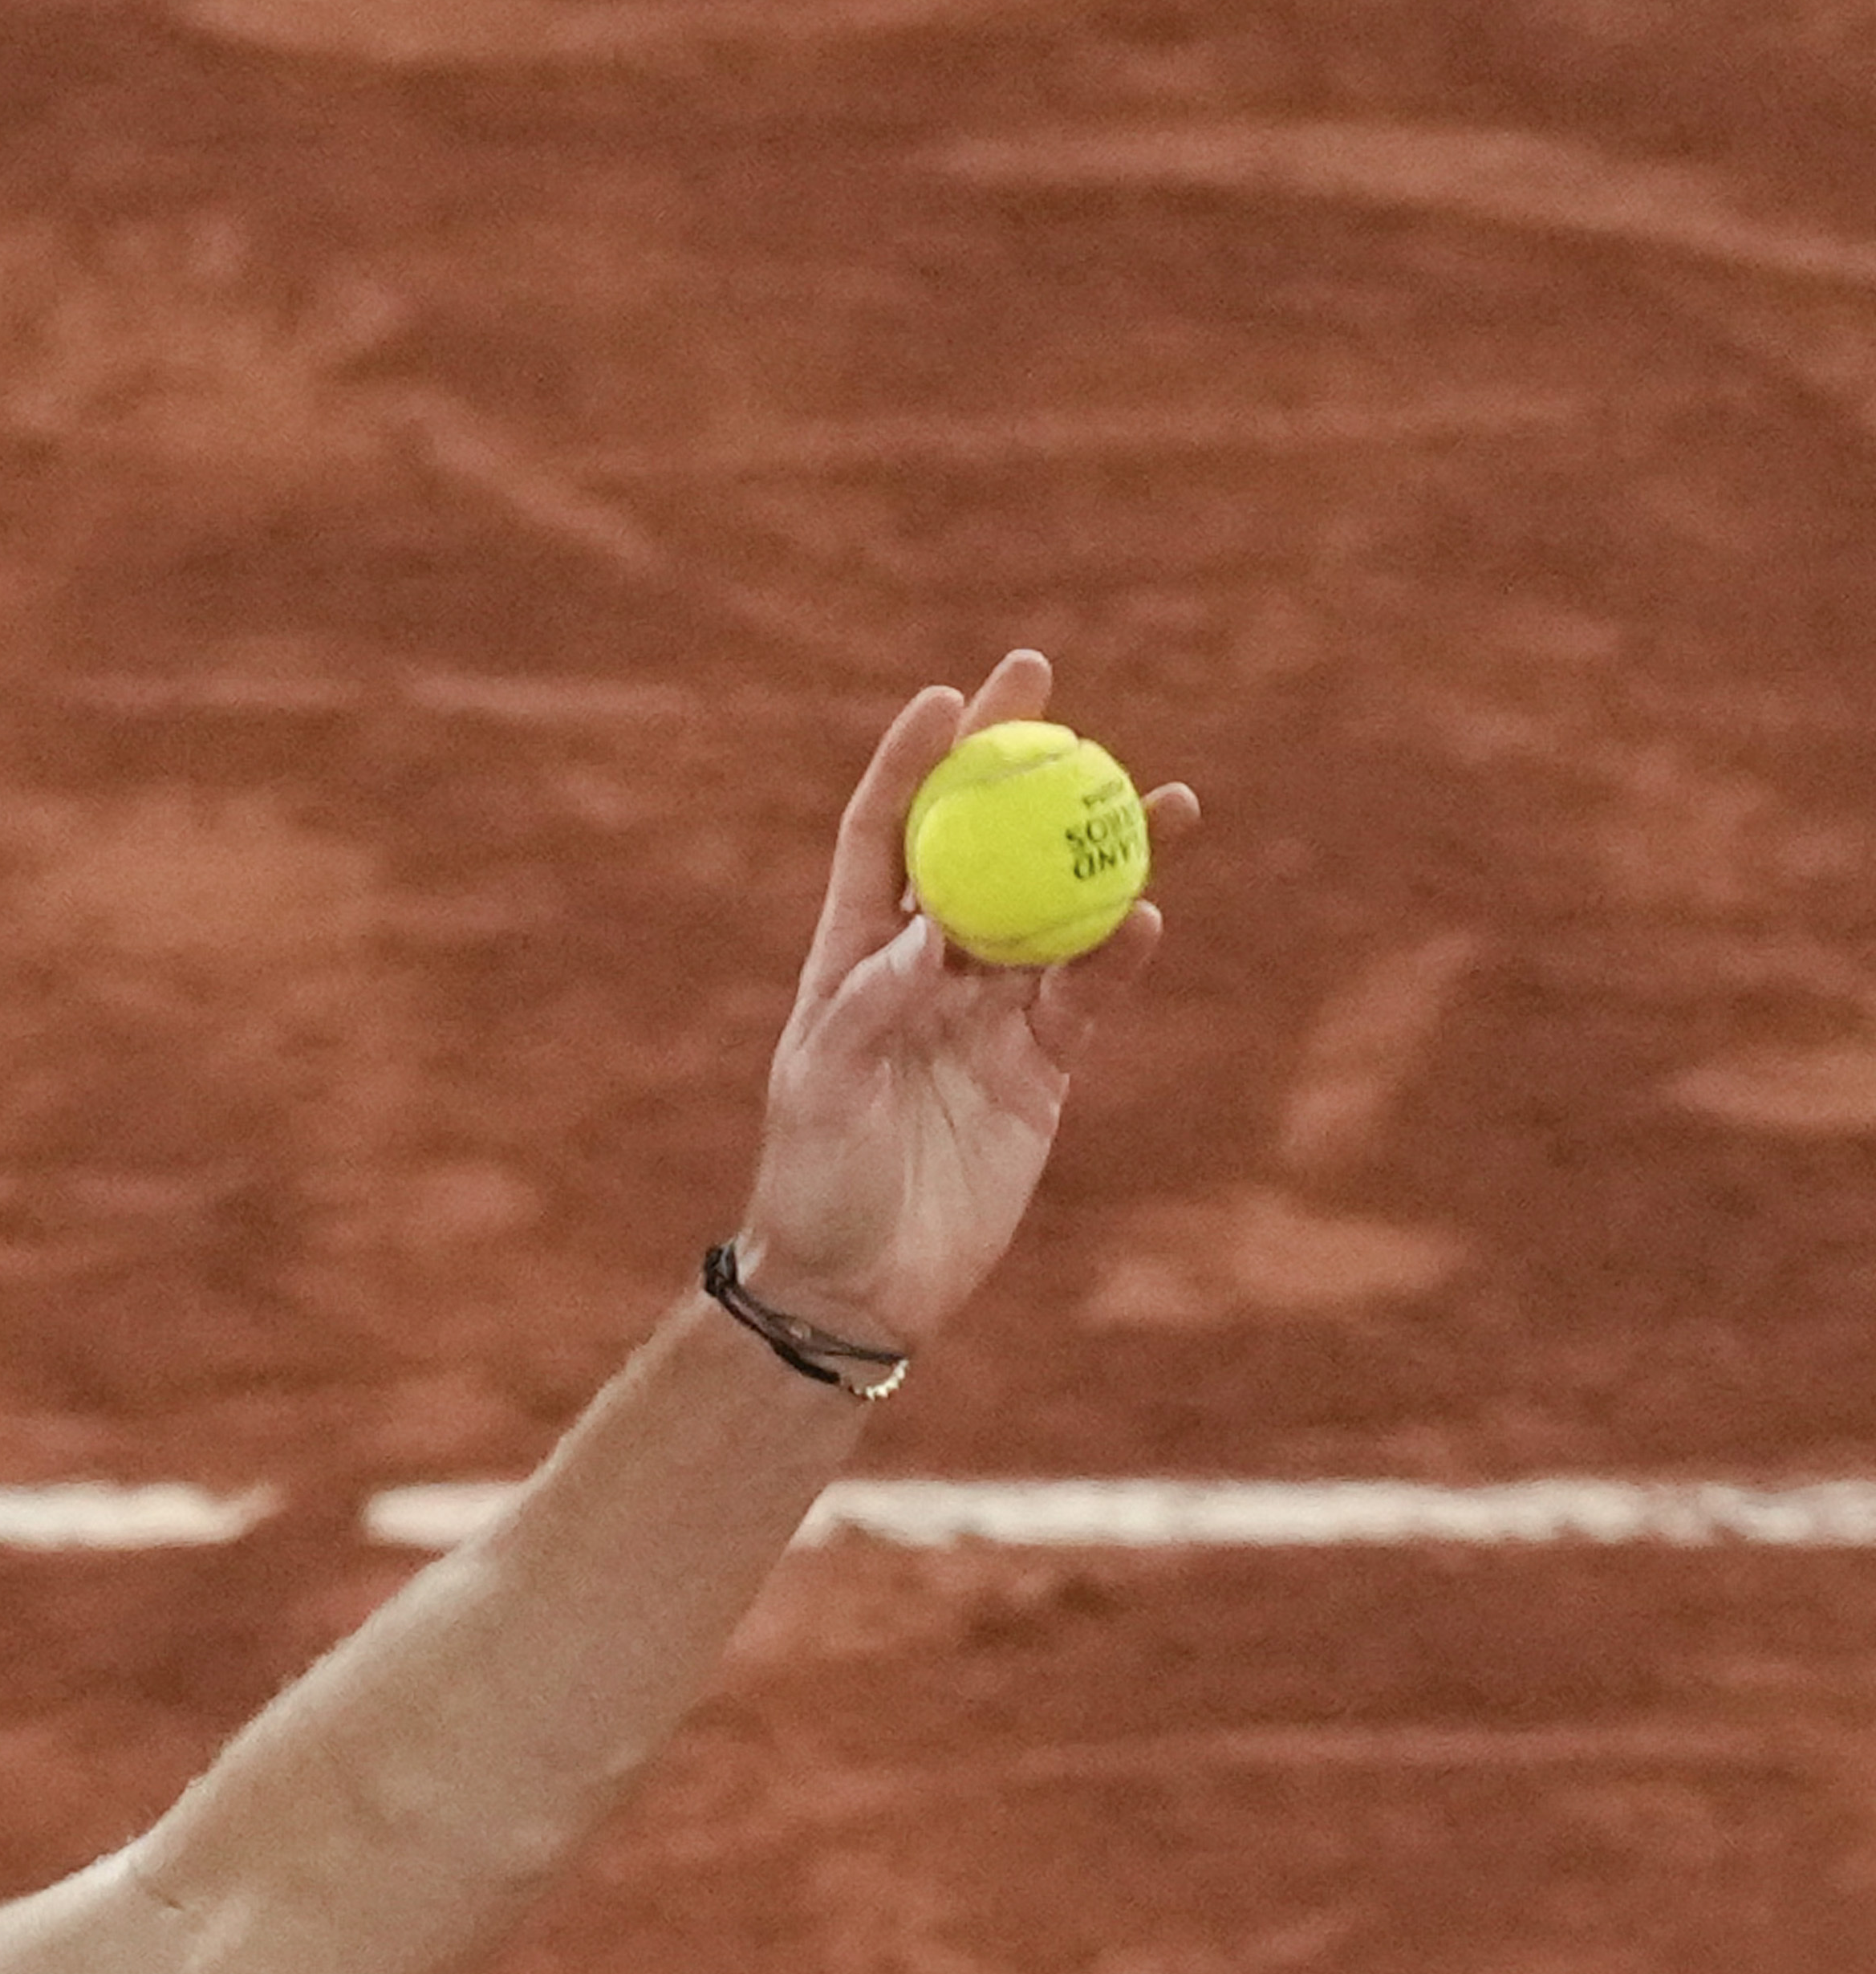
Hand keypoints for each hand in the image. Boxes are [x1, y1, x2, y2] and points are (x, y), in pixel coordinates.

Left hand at [731, 650, 1194, 1354]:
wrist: (860, 1284)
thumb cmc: (814, 1184)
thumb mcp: (821, 1090)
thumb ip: (870, 1005)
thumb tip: (932, 931)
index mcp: (851, 958)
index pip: (881, 836)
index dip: (912, 765)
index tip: (950, 698)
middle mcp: (923, 970)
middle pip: (976, 845)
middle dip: (1013, 765)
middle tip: (1051, 689)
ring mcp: (988, 1013)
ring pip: (1054, 909)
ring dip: (1099, 850)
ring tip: (1159, 792)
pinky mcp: (1043, 1067)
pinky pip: (1089, 994)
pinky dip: (1118, 954)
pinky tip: (1146, 912)